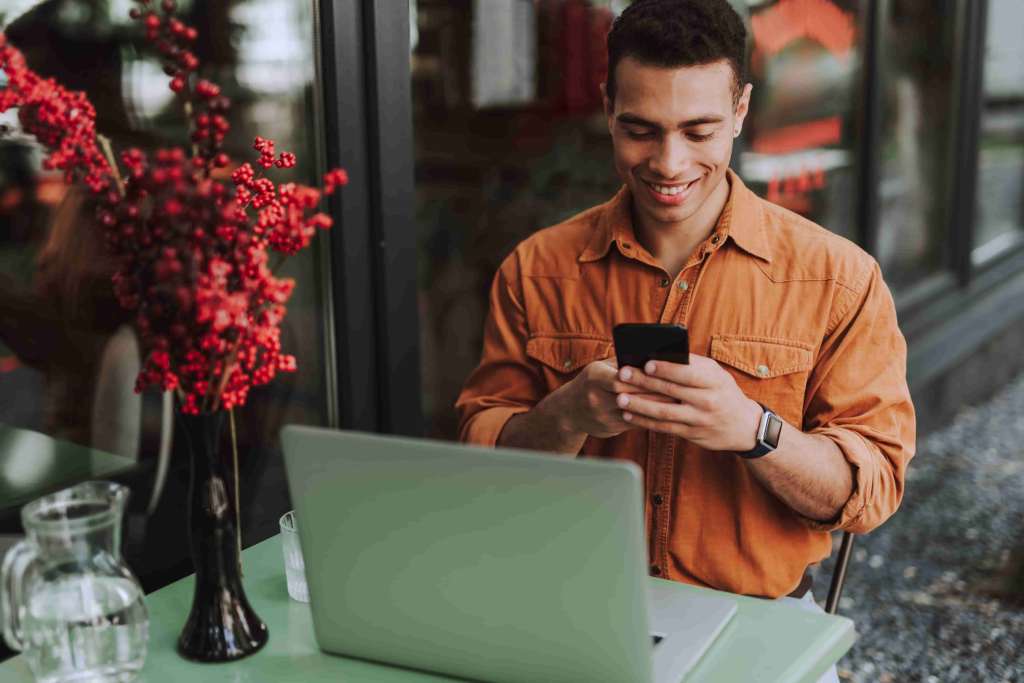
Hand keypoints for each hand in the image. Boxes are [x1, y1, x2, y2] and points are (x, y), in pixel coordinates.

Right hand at [544, 357, 674, 438]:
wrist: (568, 411)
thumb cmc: (591, 382)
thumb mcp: (600, 367)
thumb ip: (621, 361)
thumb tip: (651, 355)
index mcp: (594, 376)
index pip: (621, 378)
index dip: (643, 378)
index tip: (664, 375)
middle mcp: (595, 396)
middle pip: (631, 396)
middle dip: (655, 393)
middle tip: (679, 390)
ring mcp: (601, 415)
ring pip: (635, 412)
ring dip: (656, 407)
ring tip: (677, 403)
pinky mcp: (608, 428)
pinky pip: (634, 423)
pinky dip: (650, 418)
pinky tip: (666, 414)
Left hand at [615, 354, 763, 451]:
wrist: (744, 426)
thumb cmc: (723, 392)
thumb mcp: (717, 374)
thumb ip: (693, 365)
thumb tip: (661, 354)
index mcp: (714, 381)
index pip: (687, 373)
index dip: (666, 369)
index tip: (646, 363)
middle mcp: (708, 401)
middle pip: (671, 391)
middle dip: (644, 383)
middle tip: (622, 375)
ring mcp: (699, 420)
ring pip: (664, 412)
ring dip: (639, 406)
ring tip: (620, 398)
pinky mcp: (692, 435)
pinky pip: (664, 428)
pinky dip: (644, 421)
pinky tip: (629, 415)